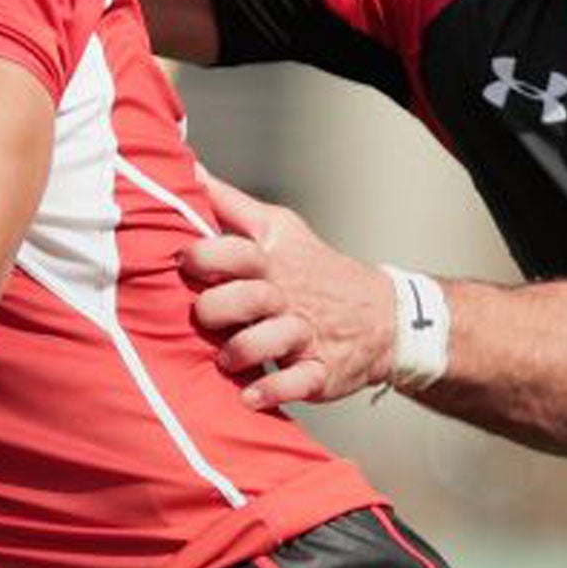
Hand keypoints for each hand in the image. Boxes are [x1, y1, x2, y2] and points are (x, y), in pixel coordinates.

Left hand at [181, 172, 395, 408]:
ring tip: (226, 358)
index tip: (186, 263)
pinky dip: (272, 391)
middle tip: (204, 316)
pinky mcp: (320, 371)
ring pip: (268, 341)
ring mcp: (306, 335)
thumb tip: (188, 171)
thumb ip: (230, 204)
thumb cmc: (313, 269)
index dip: (204, 256)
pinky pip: (296, 383)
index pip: (236, 251)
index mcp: (272, 260)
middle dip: (215, 308)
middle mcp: (288, 296)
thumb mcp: (278, 228)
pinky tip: (249, 396)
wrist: (380, 313)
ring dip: (239, 352)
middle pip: (246, 298)